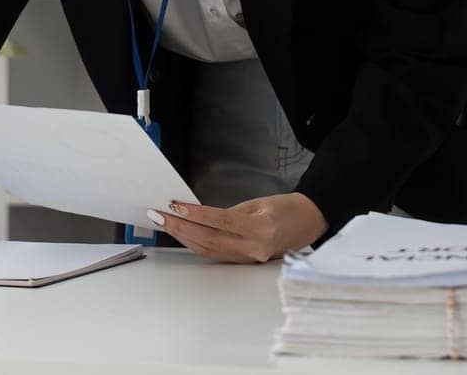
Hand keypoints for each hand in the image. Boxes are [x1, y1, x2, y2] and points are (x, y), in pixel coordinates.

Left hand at [149, 193, 327, 262]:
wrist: (307, 224)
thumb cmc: (286, 209)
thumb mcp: (259, 203)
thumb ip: (230, 212)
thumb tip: (199, 215)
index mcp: (261, 229)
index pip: (221, 222)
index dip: (196, 215)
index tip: (175, 205)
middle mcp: (254, 248)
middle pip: (209, 239)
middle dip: (181, 227)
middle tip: (159, 215)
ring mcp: (249, 259)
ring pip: (208, 250)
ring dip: (183, 236)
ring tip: (164, 222)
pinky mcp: (245, 263)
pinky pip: (215, 254)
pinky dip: (196, 244)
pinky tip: (182, 234)